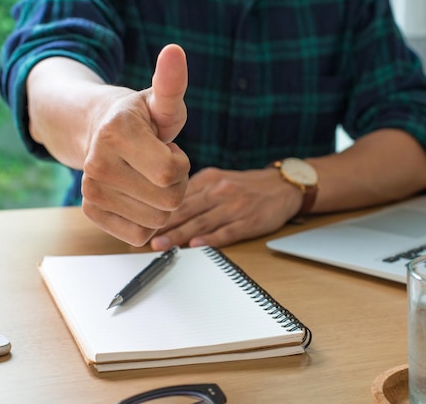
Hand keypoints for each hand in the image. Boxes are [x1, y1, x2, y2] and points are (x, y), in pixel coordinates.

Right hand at [81, 44, 189, 245]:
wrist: (98, 131)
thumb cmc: (140, 118)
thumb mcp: (160, 101)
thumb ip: (171, 84)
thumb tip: (175, 51)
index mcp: (116, 134)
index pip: (171, 174)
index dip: (181, 163)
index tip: (168, 148)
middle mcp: (97, 165)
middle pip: (168, 202)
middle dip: (176, 185)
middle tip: (160, 164)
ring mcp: (91, 192)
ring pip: (156, 222)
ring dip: (163, 203)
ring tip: (148, 177)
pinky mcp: (92, 213)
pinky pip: (139, 237)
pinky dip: (148, 221)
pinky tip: (138, 197)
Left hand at [149, 167, 303, 249]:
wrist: (283, 186)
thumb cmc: (247, 186)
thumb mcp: (219, 179)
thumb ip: (195, 191)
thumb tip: (166, 206)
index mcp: (210, 180)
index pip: (179, 196)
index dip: (159, 209)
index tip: (142, 221)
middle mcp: (220, 191)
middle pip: (187, 209)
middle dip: (164, 224)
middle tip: (145, 237)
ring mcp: (235, 207)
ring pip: (202, 222)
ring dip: (180, 235)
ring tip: (162, 245)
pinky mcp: (249, 221)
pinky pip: (226, 231)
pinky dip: (210, 239)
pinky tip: (196, 245)